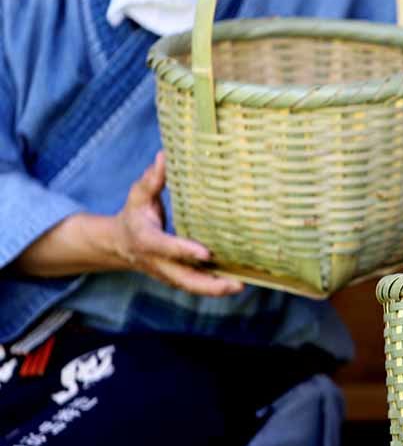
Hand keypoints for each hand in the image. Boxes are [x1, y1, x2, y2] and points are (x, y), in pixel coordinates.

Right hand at [112, 152, 241, 296]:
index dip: (184, 251)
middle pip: (183, 279)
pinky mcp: (175, 277)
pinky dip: (213, 288)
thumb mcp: (138, 196)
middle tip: (236, 284)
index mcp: (146, 239)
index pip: (166, 247)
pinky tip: (236, 283)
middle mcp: (157, 261)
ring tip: (241, 286)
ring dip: (215, 290)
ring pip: (191, 287)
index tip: (206, 253)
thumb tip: (165, 155)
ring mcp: (166, 273)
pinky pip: (194, 286)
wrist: (119, 244)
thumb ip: (152, 179)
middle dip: (209, 285)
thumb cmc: (134, 214)